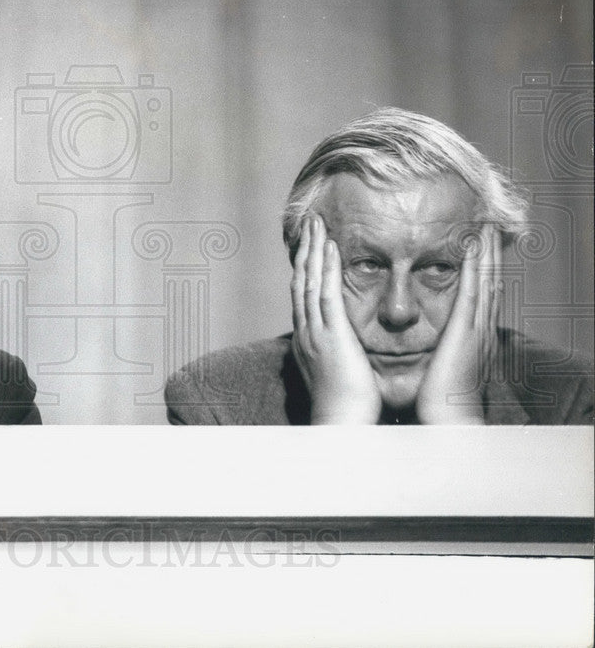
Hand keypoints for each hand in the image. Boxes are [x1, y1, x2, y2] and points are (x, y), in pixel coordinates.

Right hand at [292, 215, 381, 423]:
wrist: (341, 426)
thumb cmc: (347, 407)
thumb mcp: (340, 372)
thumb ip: (339, 353)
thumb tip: (347, 344)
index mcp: (309, 338)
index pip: (303, 293)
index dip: (307, 265)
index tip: (312, 243)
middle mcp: (306, 331)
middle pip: (301, 280)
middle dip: (306, 249)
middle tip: (310, 222)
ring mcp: (315, 332)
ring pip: (309, 281)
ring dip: (313, 250)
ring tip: (317, 224)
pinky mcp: (331, 336)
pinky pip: (326, 295)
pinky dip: (326, 269)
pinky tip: (331, 247)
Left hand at [416, 224, 498, 424]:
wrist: (449, 423)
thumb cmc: (439, 401)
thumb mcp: (439, 366)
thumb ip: (436, 349)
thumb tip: (422, 339)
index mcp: (472, 336)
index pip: (479, 293)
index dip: (482, 268)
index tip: (478, 244)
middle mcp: (479, 328)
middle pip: (489, 281)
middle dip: (489, 253)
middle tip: (488, 224)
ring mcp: (476, 328)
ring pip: (485, 280)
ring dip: (486, 252)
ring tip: (484, 226)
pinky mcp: (466, 332)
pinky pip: (472, 292)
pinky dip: (475, 268)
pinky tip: (473, 247)